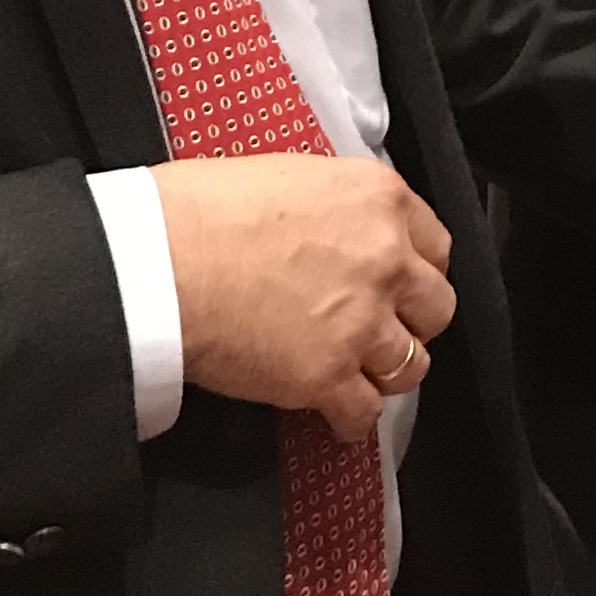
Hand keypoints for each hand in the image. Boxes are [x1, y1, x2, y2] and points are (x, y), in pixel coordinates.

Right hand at [154, 152, 453, 443]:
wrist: (160, 261)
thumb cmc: (200, 211)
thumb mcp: (292, 175)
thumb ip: (337, 206)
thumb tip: (337, 229)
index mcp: (378, 200)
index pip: (436, 245)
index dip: (417, 269)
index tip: (402, 283)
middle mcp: (386, 259)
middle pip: (435, 307)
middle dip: (412, 321)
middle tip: (383, 328)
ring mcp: (362, 322)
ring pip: (411, 364)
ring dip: (387, 371)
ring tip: (361, 373)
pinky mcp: (328, 376)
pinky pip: (364, 414)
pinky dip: (351, 420)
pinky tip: (335, 415)